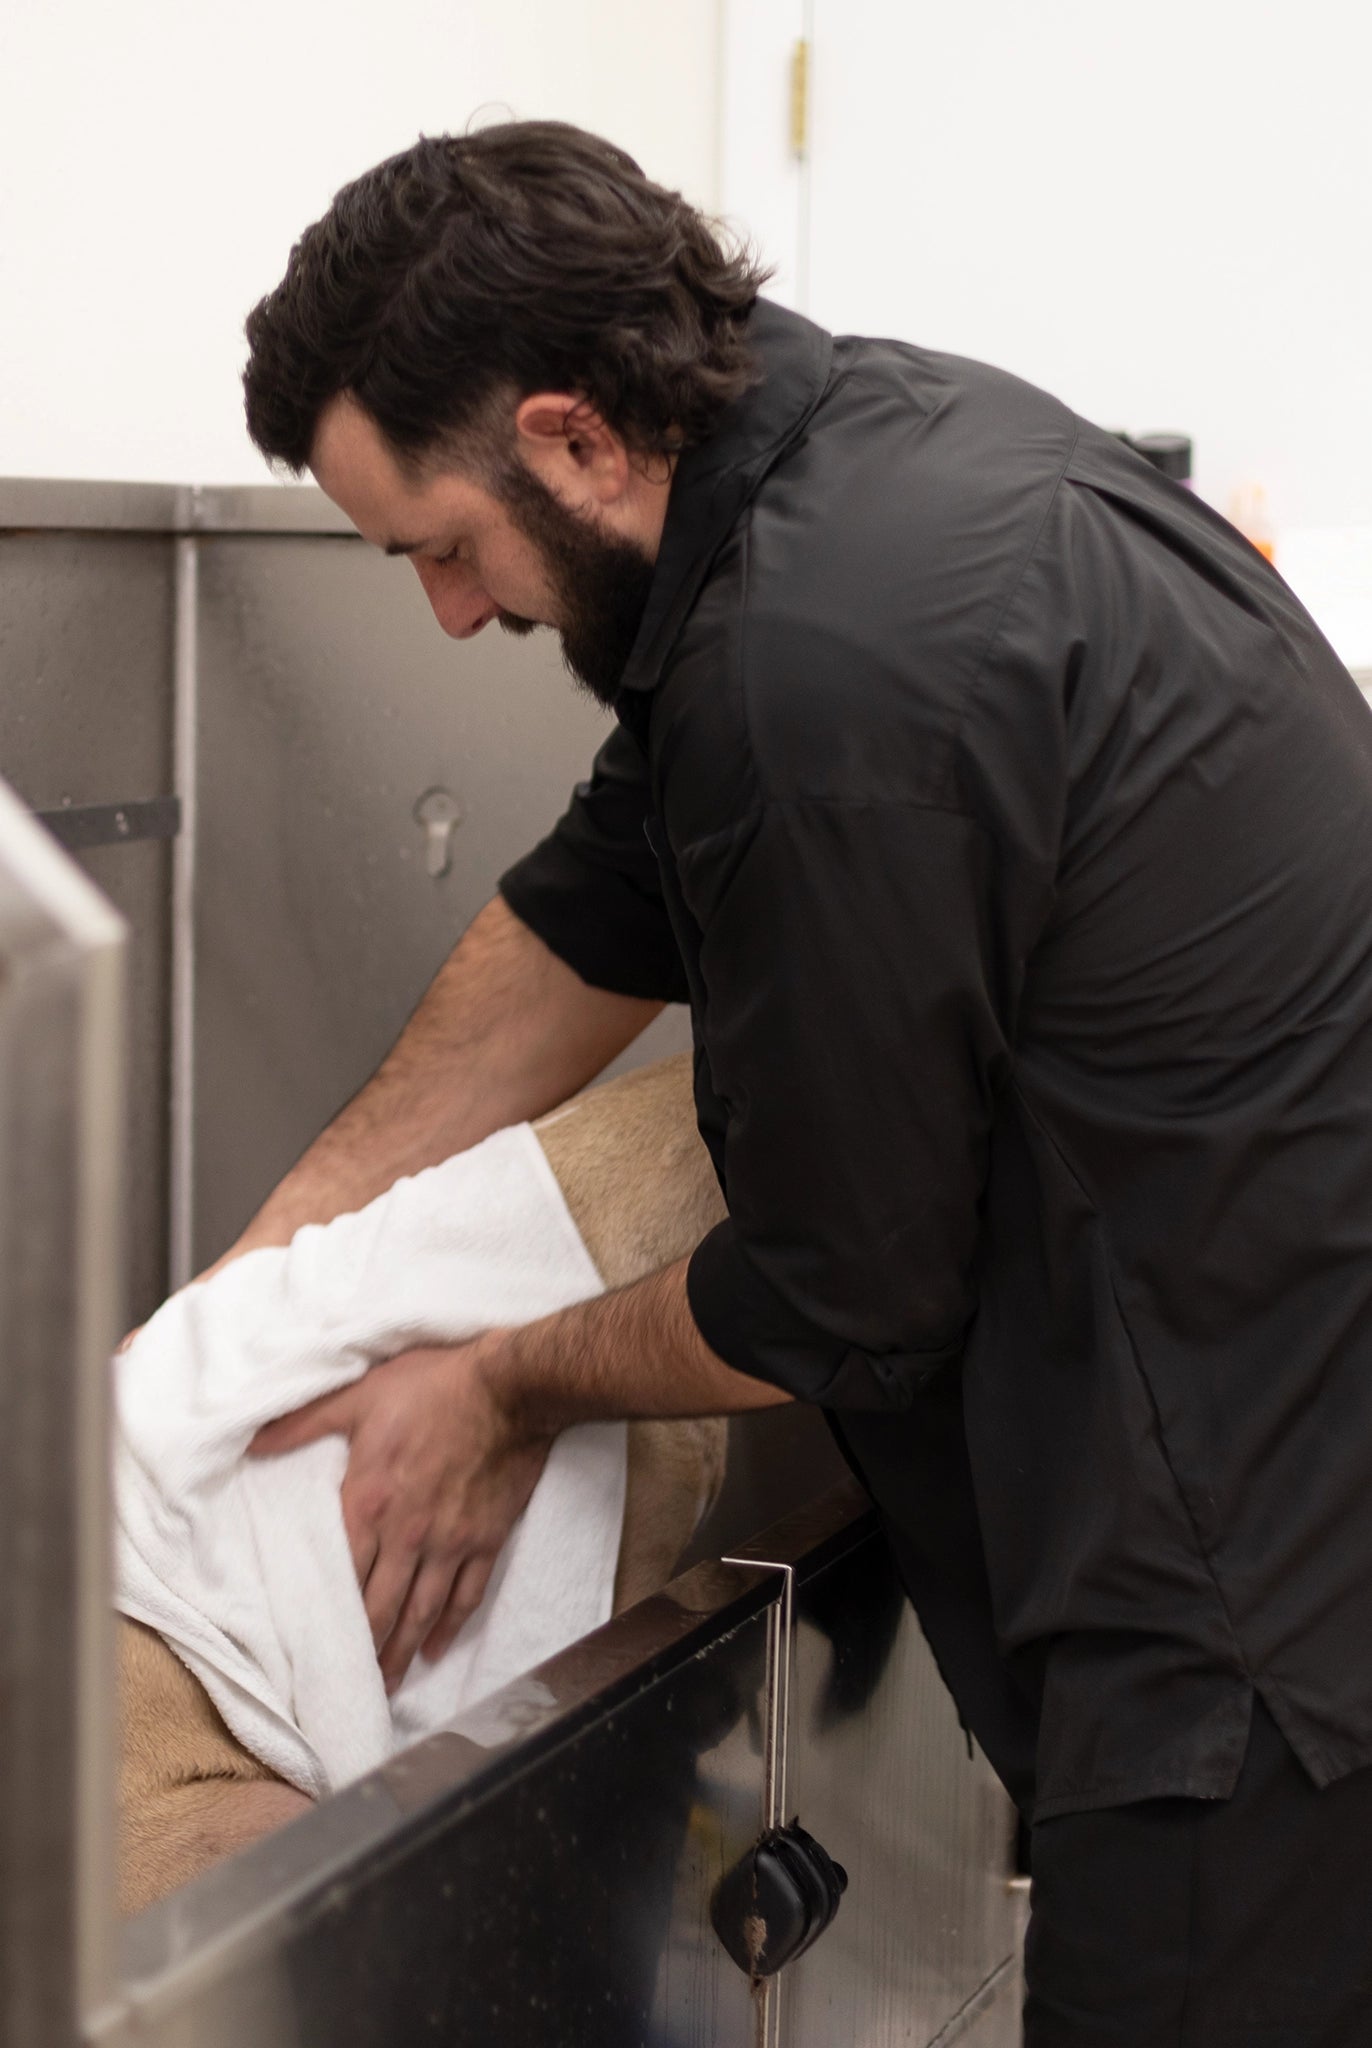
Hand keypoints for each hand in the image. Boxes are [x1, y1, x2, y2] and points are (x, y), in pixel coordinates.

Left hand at [249, 1337, 549, 1691]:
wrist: (508, 1388)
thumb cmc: (433, 1386)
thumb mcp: (359, 1395)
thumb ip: (304, 1422)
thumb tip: (253, 1441)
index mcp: (369, 1502)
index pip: (341, 1575)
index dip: (327, 1616)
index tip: (312, 1647)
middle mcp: (407, 1534)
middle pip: (379, 1607)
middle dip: (363, 1650)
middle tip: (349, 1684)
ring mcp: (450, 1542)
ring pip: (421, 1611)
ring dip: (401, 1652)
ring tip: (387, 1685)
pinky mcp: (486, 1539)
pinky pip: (466, 1595)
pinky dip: (450, 1627)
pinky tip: (436, 1648)